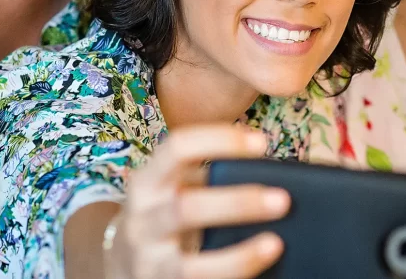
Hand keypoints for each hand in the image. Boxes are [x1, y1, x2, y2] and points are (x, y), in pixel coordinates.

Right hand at [107, 125, 289, 278]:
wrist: (123, 262)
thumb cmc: (165, 213)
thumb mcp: (175, 188)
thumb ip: (211, 178)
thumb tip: (273, 174)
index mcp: (148, 182)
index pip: (178, 148)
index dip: (220, 141)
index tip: (262, 143)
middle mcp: (142, 220)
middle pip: (187, 208)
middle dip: (237, 203)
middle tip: (283, 200)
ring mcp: (148, 261)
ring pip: (190, 265)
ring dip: (239, 256)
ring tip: (275, 244)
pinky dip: (232, 275)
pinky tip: (260, 266)